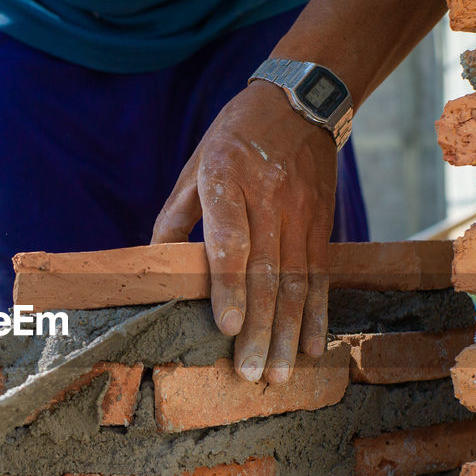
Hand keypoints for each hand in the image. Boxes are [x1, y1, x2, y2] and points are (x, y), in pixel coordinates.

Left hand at [152, 82, 336, 383]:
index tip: (225, 327)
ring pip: (296, 283)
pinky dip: (315, 314)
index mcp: (228, 181)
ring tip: (278, 374)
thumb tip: (153, 263)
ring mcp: (301, 214)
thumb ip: (176, 215)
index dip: (228, 288)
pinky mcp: (322, 225)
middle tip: (249, 374)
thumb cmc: (236, 135)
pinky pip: (319, 276)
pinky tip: (310, 347)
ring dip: (287, 334)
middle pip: (266, 274)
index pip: (231, 243)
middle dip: (258, 329)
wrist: (302, 101)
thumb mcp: (197, 163)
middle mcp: (269, 201)